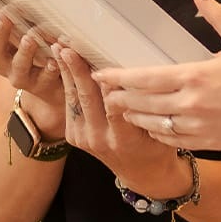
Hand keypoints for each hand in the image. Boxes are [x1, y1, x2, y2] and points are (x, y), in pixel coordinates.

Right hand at [0, 0, 64, 136]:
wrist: (50, 86)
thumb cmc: (35, 52)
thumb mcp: (22, 28)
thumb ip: (17, 12)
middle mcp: (3, 58)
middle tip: (5, 15)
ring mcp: (20, 74)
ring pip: (18, 64)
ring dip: (24, 50)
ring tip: (30, 37)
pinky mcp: (40, 85)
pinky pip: (45, 78)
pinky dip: (51, 68)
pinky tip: (55, 60)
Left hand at [53, 44, 190, 195]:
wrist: (140, 173)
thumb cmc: (155, 146)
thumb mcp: (160, 128)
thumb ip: (148, 106)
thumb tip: (138, 74)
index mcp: (125, 140)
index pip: (114, 106)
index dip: (107, 83)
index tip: (101, 61)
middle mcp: (100, 139)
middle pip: (87, 99)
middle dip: (78, 71)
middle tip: (70, 48)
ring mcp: (84, 139)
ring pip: (74, 99)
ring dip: (66, 73)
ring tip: (60, 49)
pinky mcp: (74, 136)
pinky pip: (70, 106)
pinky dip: (67, 83)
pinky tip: (64, 65)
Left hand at [97, 0, 220, 151]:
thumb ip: (214, 14)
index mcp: (195, 76)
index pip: (145, 78)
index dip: (118, 77)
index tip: (100, 73)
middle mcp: (191, 104)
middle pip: (141, 103)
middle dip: (118, 97)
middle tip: (103, 91)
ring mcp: (198, 127)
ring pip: (152, 125)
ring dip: (134, 116)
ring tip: (122, 108)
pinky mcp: (207, 142)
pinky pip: (171, 140)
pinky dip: (155, 133)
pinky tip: (150, 125)